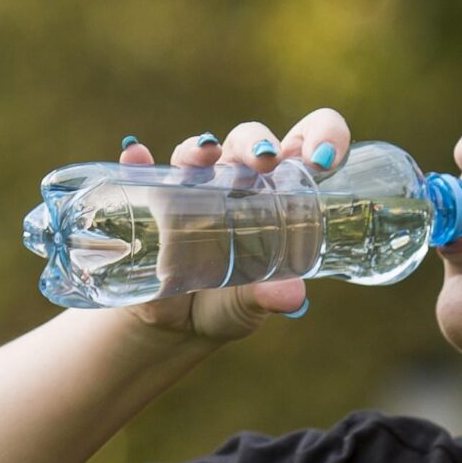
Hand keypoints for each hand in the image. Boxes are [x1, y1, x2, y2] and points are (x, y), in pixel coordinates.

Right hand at [124, 107, 352, 342]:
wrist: (179, 326)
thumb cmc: (229, 304)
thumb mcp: (252, 304)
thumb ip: (269, 298)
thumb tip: (292, 296)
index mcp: (280, 195)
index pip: (306, 146)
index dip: (323, 135)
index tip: (325, 158)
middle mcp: (239, 182)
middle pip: (250, 141)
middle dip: (258, 142)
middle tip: (265, 160)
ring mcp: (196, 188)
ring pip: (201, 152)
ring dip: (201, 146)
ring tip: (206, 152)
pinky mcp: (156, 202)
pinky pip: (144, 173)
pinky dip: (139, 162)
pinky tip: (136, 156)